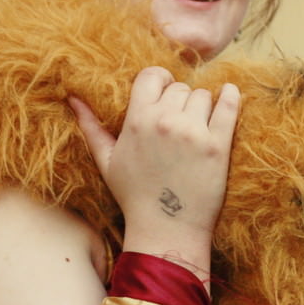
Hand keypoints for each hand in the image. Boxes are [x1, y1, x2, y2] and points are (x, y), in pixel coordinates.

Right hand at [69, 67, 240, 273]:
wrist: (166, 229)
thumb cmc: (134, 195)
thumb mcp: (107, 160)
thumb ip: (91, 126)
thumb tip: (73, 98)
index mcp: (137, 121)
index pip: (151, 75)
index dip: (159, 80)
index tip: (164, 91)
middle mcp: (166, 122)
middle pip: (180, 87)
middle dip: (180, 100)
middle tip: (178, 121)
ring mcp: (194, 133)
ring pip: (203, 95)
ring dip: (201, 107)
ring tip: (196, 127)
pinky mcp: (218, 146)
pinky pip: (229, 106)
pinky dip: (231, 97)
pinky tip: (229, 93)